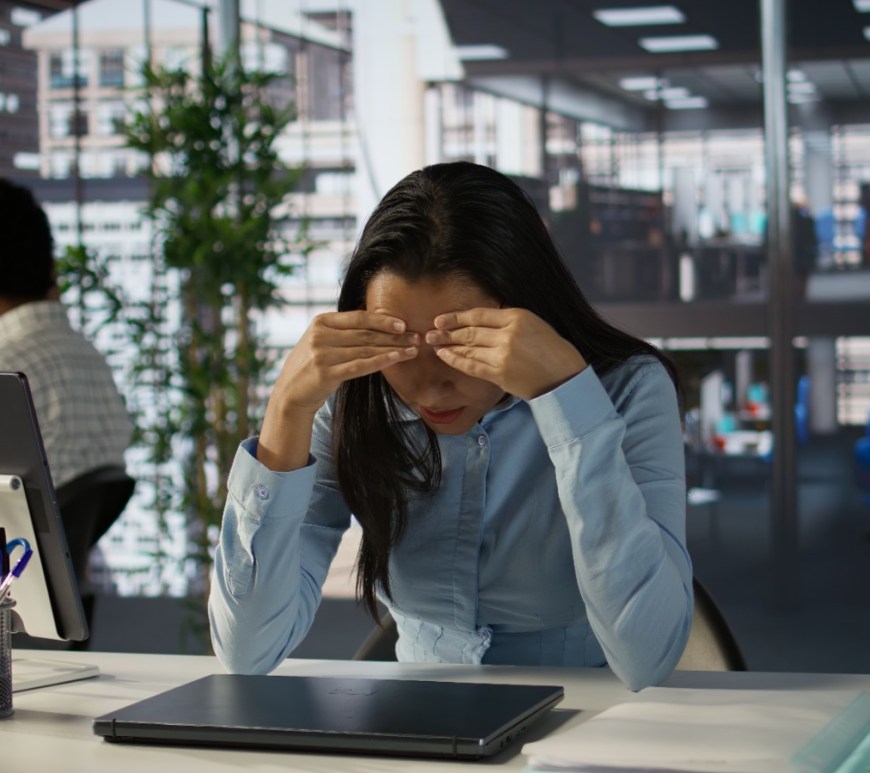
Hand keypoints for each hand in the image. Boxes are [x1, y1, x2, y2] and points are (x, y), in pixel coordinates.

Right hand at [271, 310, 419, 415]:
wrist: (290, 393)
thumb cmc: (312, 366)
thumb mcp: (322, 341)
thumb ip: (343, 330)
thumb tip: (377, 322)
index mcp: (321, 322)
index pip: (358, 318)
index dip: (382, 320)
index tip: (403, 324)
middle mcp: (320, 335)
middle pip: (366, 334)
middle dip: (394, 336)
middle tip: (416, 338)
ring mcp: (322, 354)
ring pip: (366, 349)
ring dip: (393, 349)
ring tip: (412, 350)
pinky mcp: (326, 373)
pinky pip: (360, 366)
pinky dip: (380, 362)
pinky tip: (396, 359)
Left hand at [424, 307, 586, 400]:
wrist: (564, 376)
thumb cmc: (552, 350)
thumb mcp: (534, 324)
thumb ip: (509, 320)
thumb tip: (482, 319)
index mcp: (517, 316)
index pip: (479, 314)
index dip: (457, 316)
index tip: (441, 319)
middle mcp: (507, 334)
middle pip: (470, 331)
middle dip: (447, 331)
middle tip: (430, 332)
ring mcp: (502, 354)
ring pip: (468, 348)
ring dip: (448, 345)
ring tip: (433, 342)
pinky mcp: (499, 373)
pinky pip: (471, 365)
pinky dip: (456, 360)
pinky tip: (445, 355)